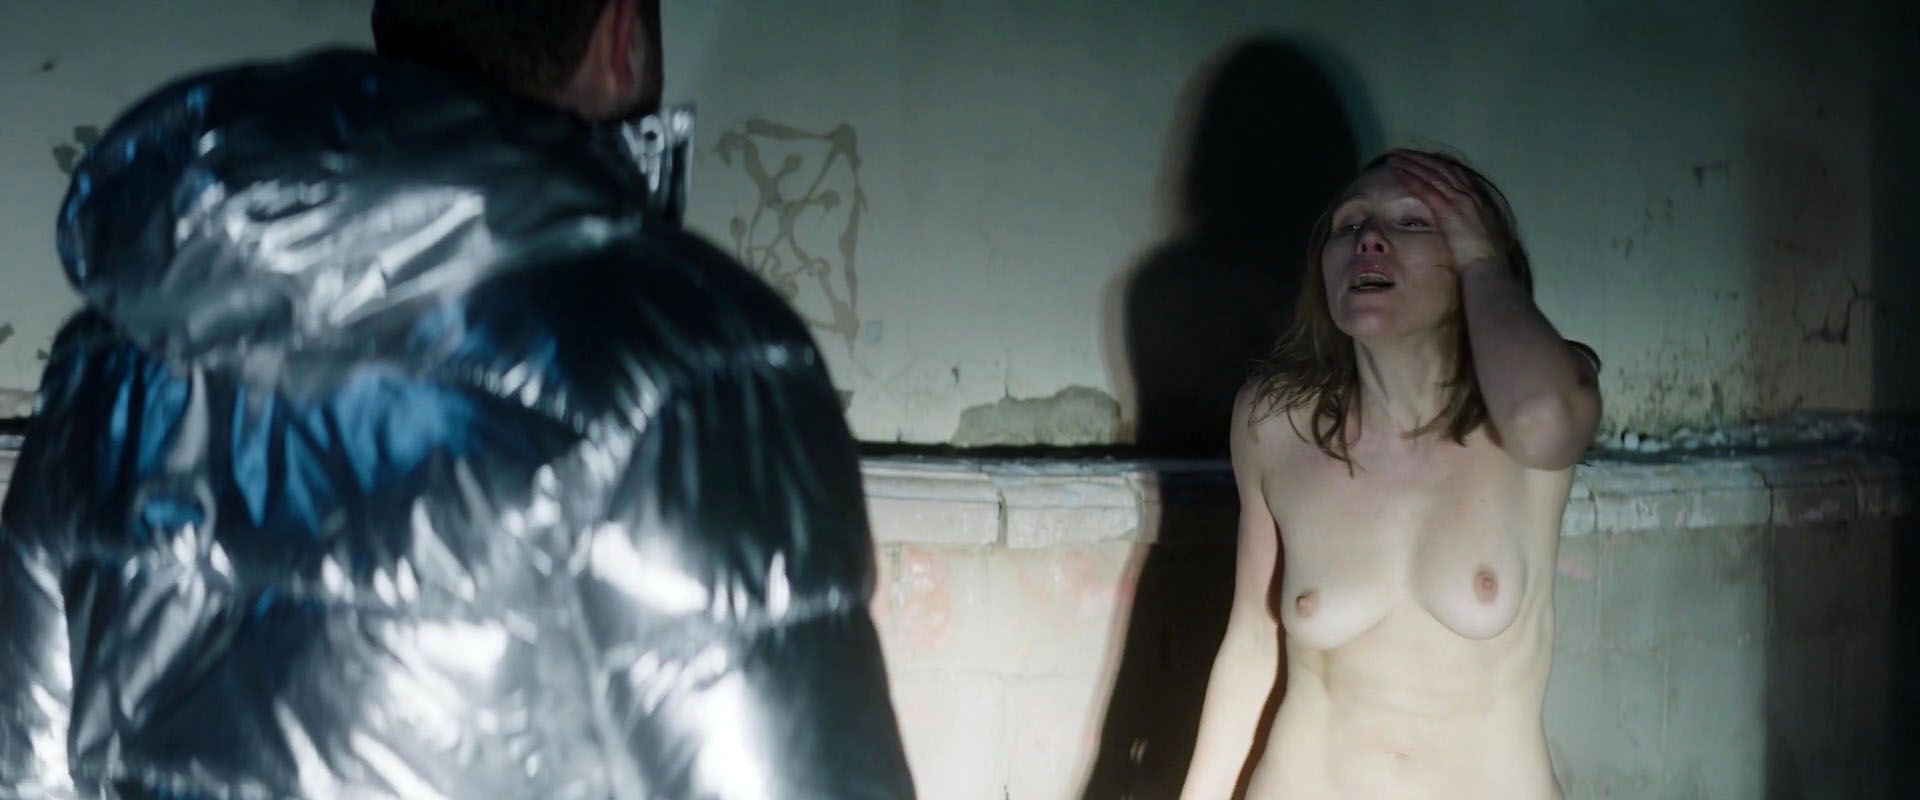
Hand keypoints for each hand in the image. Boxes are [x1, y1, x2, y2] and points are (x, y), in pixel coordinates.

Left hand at [1386, 151, 1504, 274]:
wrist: (1488, 265)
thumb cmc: (1483, 258)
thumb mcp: (1478, 234)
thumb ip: (1468, 224)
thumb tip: (1459, 226)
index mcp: (1477, 200)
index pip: (1454, 174)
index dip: (1437, 164)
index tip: (1422, 159)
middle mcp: (1469, 194)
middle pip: (1441, 169)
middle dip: (1420, 159)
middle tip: (1402, 152)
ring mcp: (1458, 200)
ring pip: (1431, 174)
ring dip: (1411, 163)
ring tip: (1394, 157)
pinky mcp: (1447, 209)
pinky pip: (1425, 188)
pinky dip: (1410, 177)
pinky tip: (1397, 171)